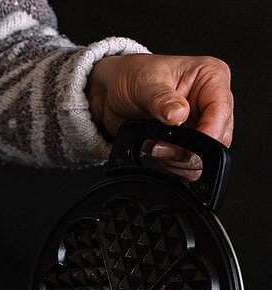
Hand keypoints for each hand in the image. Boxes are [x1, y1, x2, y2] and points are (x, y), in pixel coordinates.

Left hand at [87, 54, 232, 178]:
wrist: (115, 92)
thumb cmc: (133, 76)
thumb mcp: (144, 84)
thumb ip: (162, 100)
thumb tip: (178, 115)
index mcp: (210, 76)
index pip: (221, 111)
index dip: (208, 134)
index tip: (188, 149)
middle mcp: (211, 99)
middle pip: (218, 138)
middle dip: (189, 151)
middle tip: (160, 148)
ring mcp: (203, 122)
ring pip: (206, 156)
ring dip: (179, 161)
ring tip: (155, 147)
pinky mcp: (192, 141)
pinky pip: (193, 165)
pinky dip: (175, 166)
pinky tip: (159, 153)